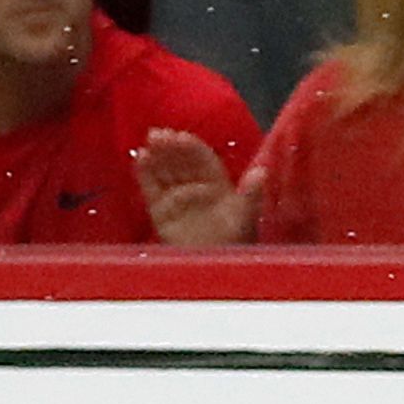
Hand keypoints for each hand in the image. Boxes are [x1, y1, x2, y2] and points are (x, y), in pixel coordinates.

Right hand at [135, 129, 259, 244]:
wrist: (214, 269)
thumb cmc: (235, 244)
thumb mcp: (246, 217)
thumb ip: (251, 193)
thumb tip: (262, 170)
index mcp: (218, 186)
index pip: (203, 160)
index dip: (192, 147)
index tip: (181, 136)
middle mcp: (196, 189)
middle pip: (181, 162)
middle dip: (171, 147)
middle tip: (159, 134)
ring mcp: (177, 198)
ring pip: (165, 171)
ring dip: (156, 155)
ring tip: (149, 142)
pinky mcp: (160, 211)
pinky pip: (151, 188)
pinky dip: (144, 173)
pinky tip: (141, 158)